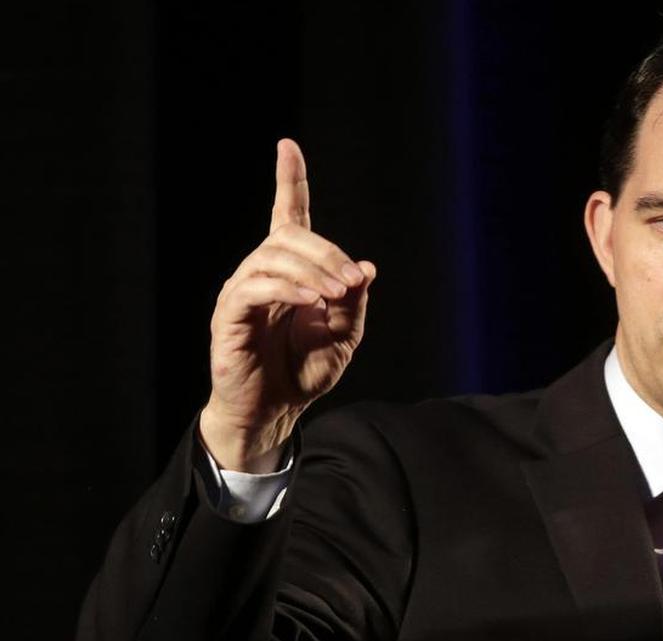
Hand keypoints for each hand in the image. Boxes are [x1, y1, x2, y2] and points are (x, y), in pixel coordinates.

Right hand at [199, 139, 376, 472]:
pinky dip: (287, 289)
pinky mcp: (229, 315)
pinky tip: (311, 302)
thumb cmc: (305, 371)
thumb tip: (365, 267)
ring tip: (334, 296)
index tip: (288, 146)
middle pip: (290, 236)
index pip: (288, 216)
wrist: (275, 411)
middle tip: (349, 282)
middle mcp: (261, 272)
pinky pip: (255, 287)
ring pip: (273, 257)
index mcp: (290, 271)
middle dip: (327, 253)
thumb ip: (354, 301)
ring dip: (312, 272)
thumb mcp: (344, 335)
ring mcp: (242, 291)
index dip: (289, 181)